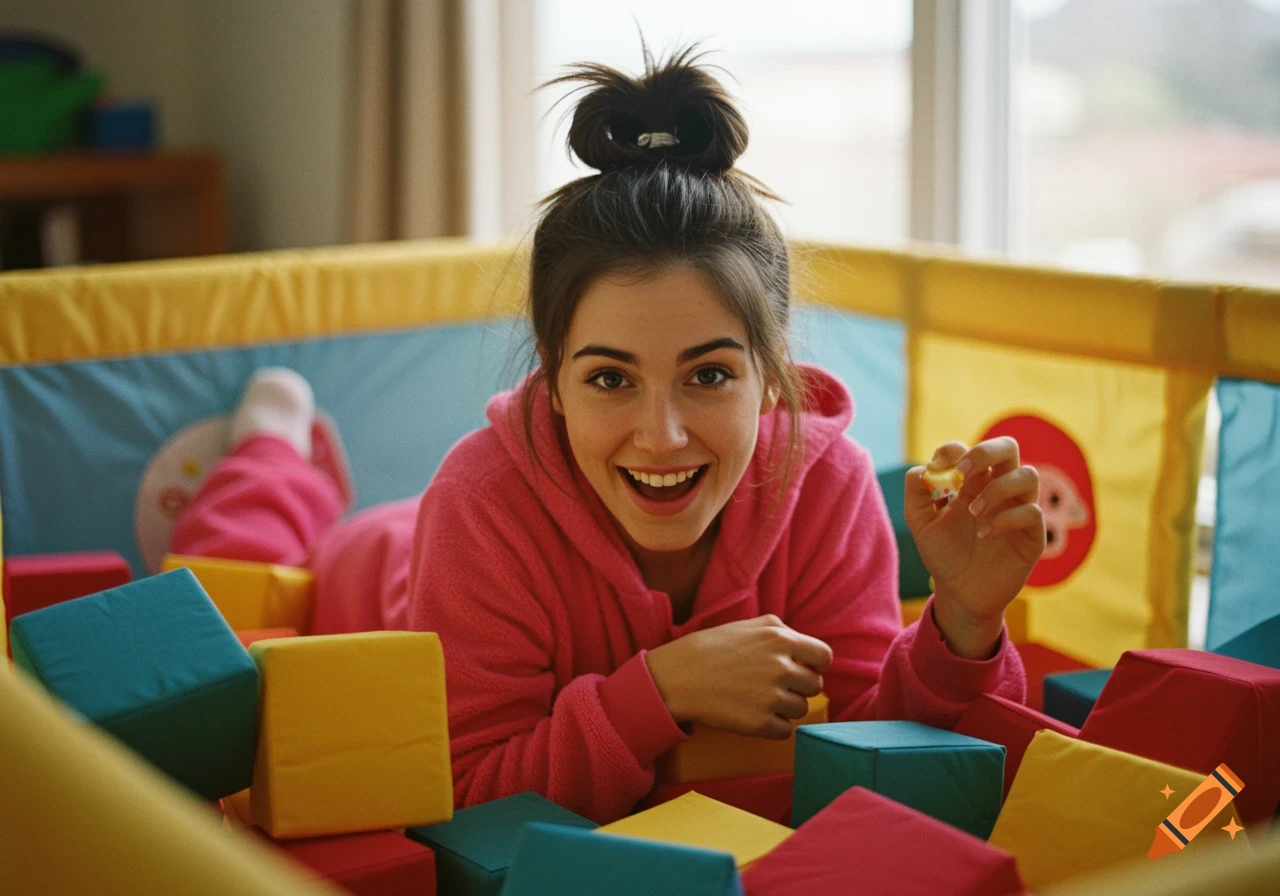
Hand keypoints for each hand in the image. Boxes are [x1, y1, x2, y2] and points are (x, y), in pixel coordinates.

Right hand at [644, 615, 832, 739]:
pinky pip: (786, 730)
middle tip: (774, 684)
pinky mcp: (760, 724)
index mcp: (780, 639)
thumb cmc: (711, 648)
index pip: (824, 657)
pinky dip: (774, 726)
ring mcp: (772, 697)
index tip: (803, 668)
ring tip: (759, 698)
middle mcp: (781, 668)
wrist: (678, 676)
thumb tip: (806, 648)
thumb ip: (781, 631)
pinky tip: (754, 714)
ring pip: (801, 709)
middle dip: (799, 686)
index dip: (815, 664)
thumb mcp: (748, 625)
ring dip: (786, 707)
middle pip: (815, 686)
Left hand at [905, 439, 1045, 658]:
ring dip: (997, 488)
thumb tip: (924, 469)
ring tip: (973, 512)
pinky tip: (984, 534)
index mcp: (972, 483)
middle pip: (1008, 447)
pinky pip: (1031, 512)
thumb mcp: (921, 524)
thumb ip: (916, 494)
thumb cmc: (943, 554)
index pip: (971, 450)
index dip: (955, 450)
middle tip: (962, 473)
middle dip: (985, 452)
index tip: (939, 465)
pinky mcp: (1032, 534)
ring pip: (1028, 475)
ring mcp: (1018, 509)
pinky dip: (1005, 518)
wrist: (959, 593)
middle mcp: (999, 489)